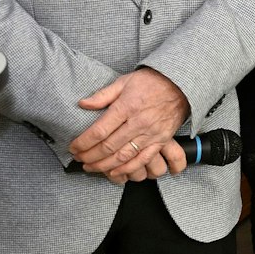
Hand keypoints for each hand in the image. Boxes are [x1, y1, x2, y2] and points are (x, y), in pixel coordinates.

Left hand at [70, 68, 191, 180]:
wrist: (181, 85)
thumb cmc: (151, 82)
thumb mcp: (124, 81)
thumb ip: (103, 95)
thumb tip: (82, 104)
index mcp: (126, 107)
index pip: (99, 131)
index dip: (84, 142)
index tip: (73, 147)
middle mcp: (138, 123)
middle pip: (109, 146)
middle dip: (90, 156)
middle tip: (79, 159)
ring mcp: (150, 134)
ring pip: (123, 156)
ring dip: (104, 165)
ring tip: (91, 167)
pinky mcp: (160, 141)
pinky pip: (142, 160)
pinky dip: (127, 169)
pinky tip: (114, 172)